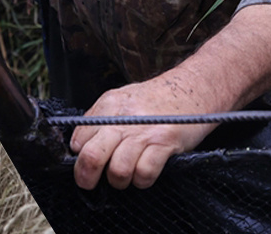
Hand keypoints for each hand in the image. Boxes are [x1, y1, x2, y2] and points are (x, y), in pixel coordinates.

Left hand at [70, 73, 217, 190]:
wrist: (194, 87)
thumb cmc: (156, 99)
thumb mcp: (121, 99)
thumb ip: (100, 118)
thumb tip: (78, 144)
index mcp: (108, 106)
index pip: (79, 139)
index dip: (77, 157)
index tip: (83, 164)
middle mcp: (123, 119)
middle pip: (92, 156)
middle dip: (86, 176)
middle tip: (89, 183)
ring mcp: (144, 132)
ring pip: (118, 170)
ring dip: (119, 181)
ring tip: (124, 177)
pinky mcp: (165, 143)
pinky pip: (145, 173)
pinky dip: (142, 181)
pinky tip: (143, 175)